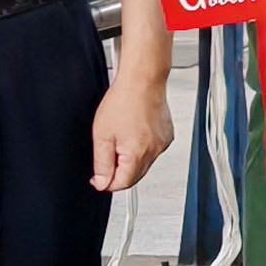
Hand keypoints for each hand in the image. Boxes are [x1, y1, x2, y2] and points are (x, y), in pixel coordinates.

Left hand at [88, 72, 175, 194]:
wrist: (143, 81)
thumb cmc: (123, 101)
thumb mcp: (102, 136)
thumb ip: (102, 164)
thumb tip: (102, 183)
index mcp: (138, 154)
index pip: (122, 184)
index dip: (107, 182)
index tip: (98, 177)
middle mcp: (155, 152)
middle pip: (134, 175)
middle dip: (118, 169)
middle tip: (108, 149)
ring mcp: (163, 144)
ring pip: (143, 164)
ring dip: (130, 158)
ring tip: (122, 135)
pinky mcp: (167, 136)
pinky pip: (152, 151)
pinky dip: (141, 147)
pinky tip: (134, 131)